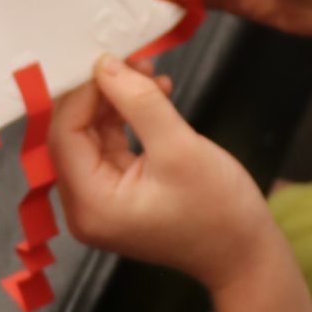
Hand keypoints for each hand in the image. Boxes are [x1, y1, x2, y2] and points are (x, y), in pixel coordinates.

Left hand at [51, 55, 276, 291]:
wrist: (246, 255)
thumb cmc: (219, 211)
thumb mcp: (179, 148)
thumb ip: (139, 102)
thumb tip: (105, 64)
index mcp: (90, 205)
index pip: (65, 134)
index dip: (83, 91)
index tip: (110, 56)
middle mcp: (85, 207)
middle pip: (74, 134)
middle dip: (101, 93)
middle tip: (132, 59)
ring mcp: (101, 201)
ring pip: (94, 135)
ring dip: (118, 101)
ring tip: (150, 74)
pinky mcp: (120, 193)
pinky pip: (113, 146)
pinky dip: (130, 119)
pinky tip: (156, 96)